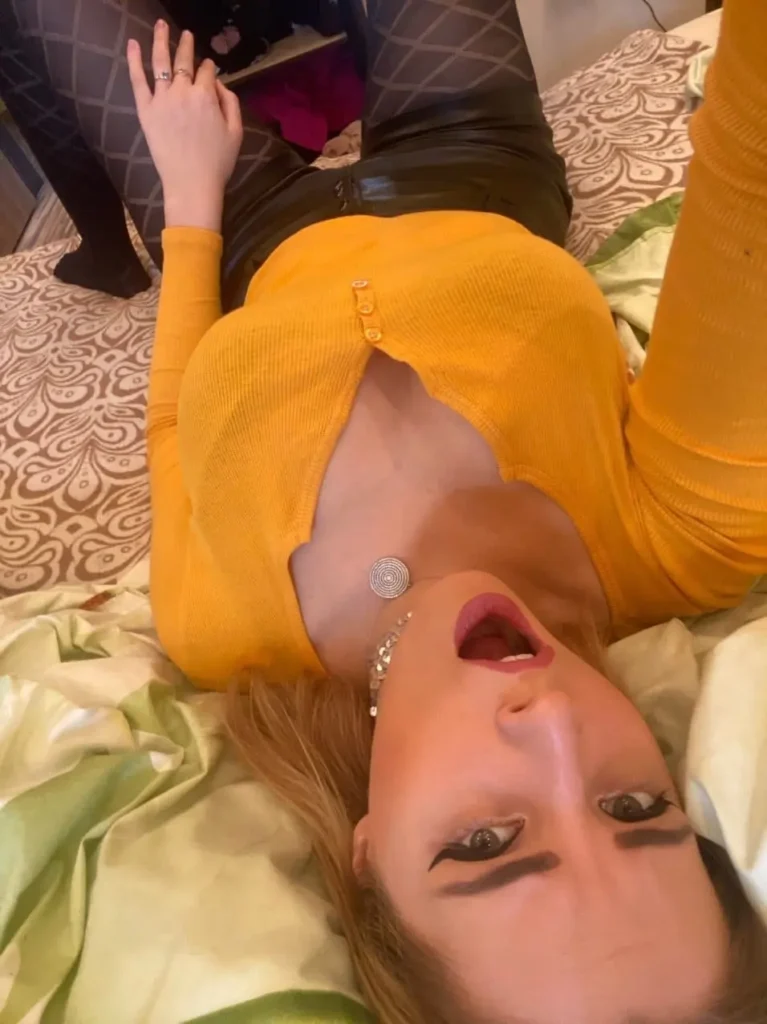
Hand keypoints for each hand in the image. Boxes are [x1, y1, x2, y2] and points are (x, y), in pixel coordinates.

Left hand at [127, 21, 242, 231]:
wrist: (191, 184)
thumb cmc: (218, 162)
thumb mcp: (236, 132)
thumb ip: (230, 102)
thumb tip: (218, 83)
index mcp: (207, 95)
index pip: (208, 72)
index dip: (210, 69)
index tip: (209, 70)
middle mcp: (183, 90)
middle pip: (184, 61)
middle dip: (186, 45)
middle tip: (186, 34)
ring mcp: (162, 99)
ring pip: (159, 62)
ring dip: (161, 40)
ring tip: (160, 26)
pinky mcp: (146, 110)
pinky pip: (138, 80)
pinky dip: (134, 60)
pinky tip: (132, 44)